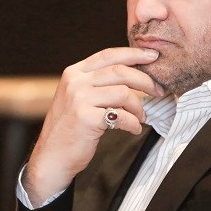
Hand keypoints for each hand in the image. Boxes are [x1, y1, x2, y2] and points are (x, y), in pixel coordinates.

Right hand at [23, 47, 163, 205]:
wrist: (51, 156)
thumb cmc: (70, 128)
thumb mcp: (78, 97)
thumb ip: (98, 83)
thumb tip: (135, 74)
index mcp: (74, 73)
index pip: (109, 56)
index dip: (134, 53)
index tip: (153, 56)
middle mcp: (75, 82)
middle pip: (120, 71)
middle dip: (145, 80)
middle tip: (159, 90)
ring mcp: (79, 99)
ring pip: (124, 93)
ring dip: (139, 107)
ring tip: (141, 118)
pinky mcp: (86, 119)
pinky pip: (121, 116)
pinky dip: (133, 123)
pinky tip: (134, 129)